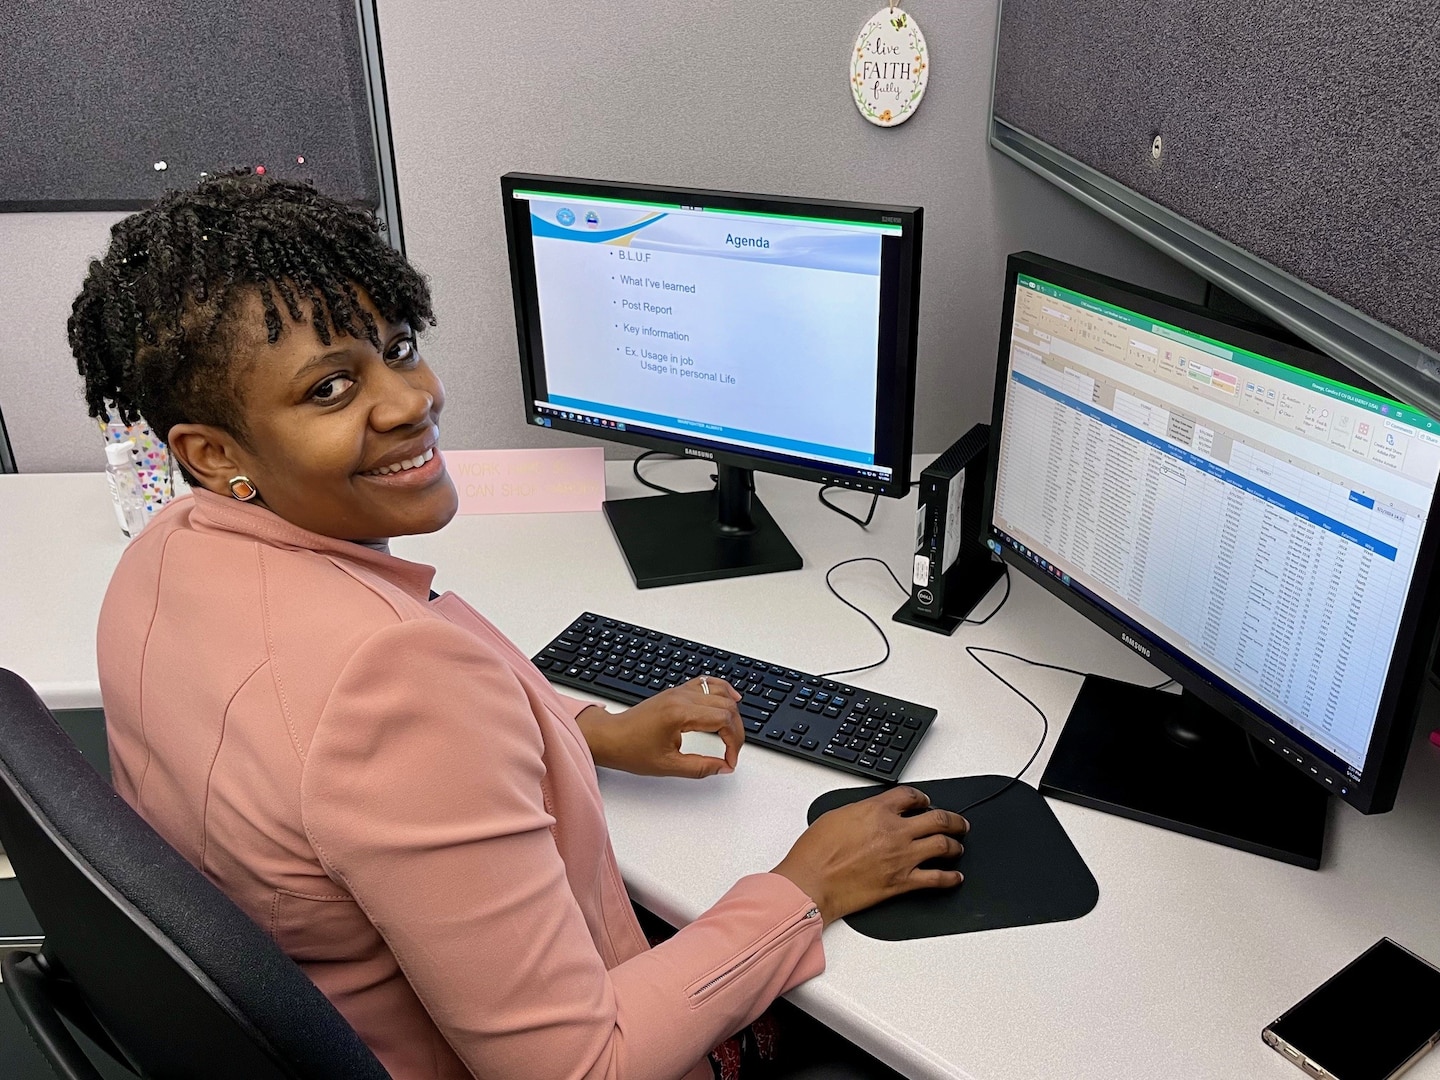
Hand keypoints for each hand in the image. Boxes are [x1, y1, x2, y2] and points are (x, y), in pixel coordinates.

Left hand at [576, 677, 744, 777]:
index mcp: (680, 713)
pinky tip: (731, 698)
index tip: (730, 760)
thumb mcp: (668, 766)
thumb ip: (700, 768)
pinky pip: (706, 683)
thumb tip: (724, 767)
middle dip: (737, 730)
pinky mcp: (676, 692)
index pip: (723, 721)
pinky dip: (722, 690)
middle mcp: (682, 697)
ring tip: (734, 732)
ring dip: (732, 712)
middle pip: (726, 706)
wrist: (609, 737)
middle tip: (733, 751)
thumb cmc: (630, 749)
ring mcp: (679, 692)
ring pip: (720, 692)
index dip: (734, 742)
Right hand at [771, 786, 967, 924]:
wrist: (811, 882)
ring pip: (943, 846)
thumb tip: (871, 815)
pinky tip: (955, 878)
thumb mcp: (836, 817)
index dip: (922, 798)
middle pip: (937, 819)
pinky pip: (936, 879)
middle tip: (959, 823)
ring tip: (958, 847)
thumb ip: (861, 812)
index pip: (911, 796)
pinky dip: (950, 878)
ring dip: (955, 845)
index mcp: (877, 810)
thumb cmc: (815, 852)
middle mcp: (895, 831)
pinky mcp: (902, 882)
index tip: (926, 802)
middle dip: (953, 820)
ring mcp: (902, 857)